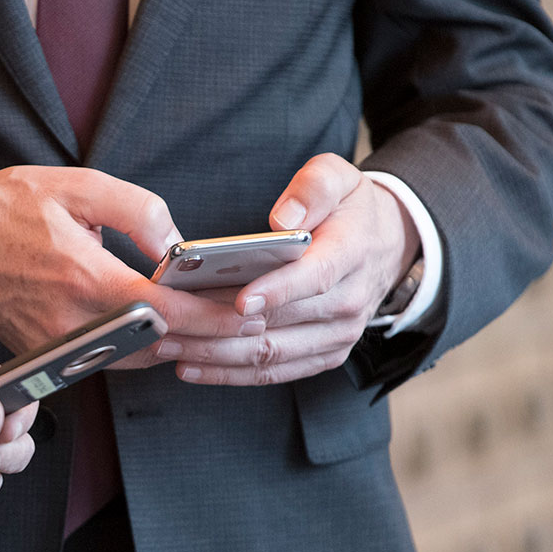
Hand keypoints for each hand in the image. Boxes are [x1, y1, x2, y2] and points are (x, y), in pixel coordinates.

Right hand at [0, 165, 262, 362]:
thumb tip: (177, 247)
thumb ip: (137, 210)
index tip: (248, 309)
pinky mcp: (46, 354)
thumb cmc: (5, 206)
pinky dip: (141, 349)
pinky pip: (106, 361)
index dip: (211, 314)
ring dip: (177, 345)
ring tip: (219, 324)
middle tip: (250, 320)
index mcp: (82, 276)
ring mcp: (55, 344)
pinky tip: (169, 329)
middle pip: (157, 345)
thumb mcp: (76, 186)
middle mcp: (69, 322)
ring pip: (134, 359)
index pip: (163, 310)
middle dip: (207, 335)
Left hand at [160, 154, 419, 385]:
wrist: (385, 245)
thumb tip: (283, 218)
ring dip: (215, 355)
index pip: (315, 277)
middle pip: (279, 322)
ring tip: (167, 345)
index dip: (278, 290)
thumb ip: (313, 187)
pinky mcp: (323, 355)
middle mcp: (349, 302)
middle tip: (170, 321)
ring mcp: (337, 335)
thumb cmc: (349, 209)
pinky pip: (273, 372)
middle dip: (221, 324)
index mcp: (352, 254)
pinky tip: (190, 367)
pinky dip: (230, 374)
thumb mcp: (339, 177)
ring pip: (270, 353)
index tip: (242, 299)